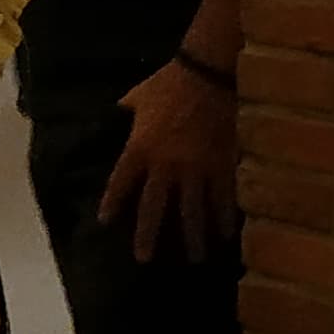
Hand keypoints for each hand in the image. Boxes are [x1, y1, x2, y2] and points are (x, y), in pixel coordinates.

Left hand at [98, 61, 239, 262]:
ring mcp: (194, 168)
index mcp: (138, 148)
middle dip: (147, 234)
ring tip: (194, 258)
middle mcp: (164, 165)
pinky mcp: (221, 165)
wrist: (207, 75)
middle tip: (144, 258)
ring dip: (192, 236)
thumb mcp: (137, 96)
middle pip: (153, 207)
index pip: (120, 183)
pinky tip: (227, 235)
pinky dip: (225, 217)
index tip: (106, 222)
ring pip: (192, 211)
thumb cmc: (169, 82)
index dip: (112, 203)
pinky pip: (223, 198)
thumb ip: (126, 110)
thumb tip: (116, 110)